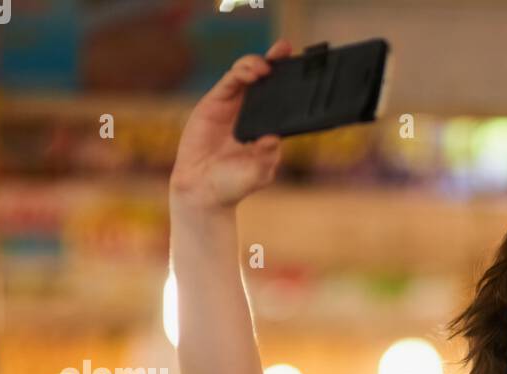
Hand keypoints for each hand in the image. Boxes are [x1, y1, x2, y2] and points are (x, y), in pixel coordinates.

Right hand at [170, 38, 291, 209]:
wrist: (202, 191)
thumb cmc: (234, 185)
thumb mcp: (258, 173)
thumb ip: (267, 157)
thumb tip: (275, 138)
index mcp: (267, 127)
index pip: (282, 99)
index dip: (291, 83)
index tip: (303, 71)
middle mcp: (251, 113)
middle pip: (266, 81)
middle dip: (276, 62)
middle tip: (286, 48)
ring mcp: (232, 107)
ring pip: (246, 75)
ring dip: (257, 64)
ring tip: (266, 67)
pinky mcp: (214, 103)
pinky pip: (228, 82)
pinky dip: (240, 73)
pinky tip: (251, 72)